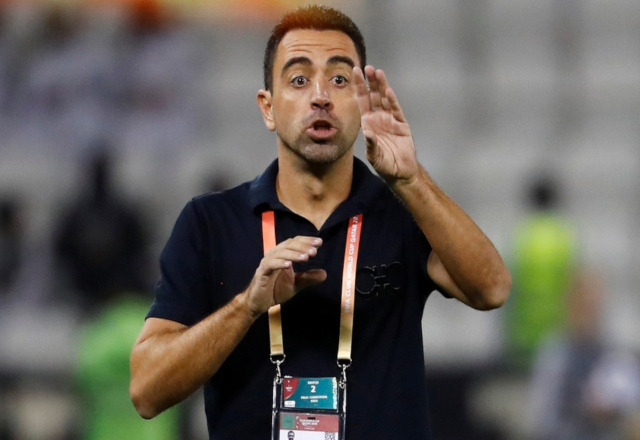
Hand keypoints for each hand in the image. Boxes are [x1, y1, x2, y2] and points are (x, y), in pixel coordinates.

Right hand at [243, 236, 326, 316]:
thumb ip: (308, 278)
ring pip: (280, 252)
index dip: (307, 240)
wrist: (259, 303)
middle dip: (302, 246)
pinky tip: (289, 265)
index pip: (295, 242)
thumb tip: (325, 273)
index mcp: (283, 255)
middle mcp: (274, 255)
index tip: (320, 242)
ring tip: (306, 257)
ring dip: (293, 254)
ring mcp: (267, 262)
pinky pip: (270, 264)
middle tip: (315, 251)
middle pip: (289, 244)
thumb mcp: (296, 284)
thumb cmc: (276, 290)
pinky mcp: (261, 272)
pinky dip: (280, 263)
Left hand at [354, 65, 418, 184]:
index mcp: (368, 124)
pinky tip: (388, 90)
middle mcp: (378, 118)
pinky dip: (392, 100)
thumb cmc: (385, 165)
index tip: (354, 73)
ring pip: (384, 99)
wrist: (401, 171)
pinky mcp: (402, 124)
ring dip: (381, 86)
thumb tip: (367, 133)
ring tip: (377, 72)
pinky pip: (396, 109)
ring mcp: (390, 120)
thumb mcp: (374, 156)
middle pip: (373, 96)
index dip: (358, 87)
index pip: (362, 102)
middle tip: (366, 67)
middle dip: (369, 82)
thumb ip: (371, 145)